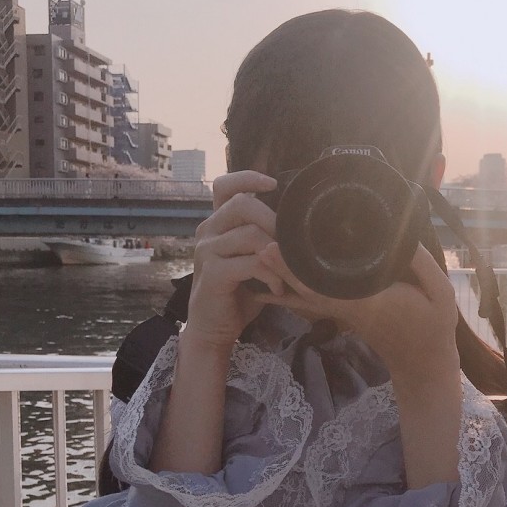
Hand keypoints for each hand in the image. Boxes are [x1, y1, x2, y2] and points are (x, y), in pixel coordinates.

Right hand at [185, 172, 284, 348]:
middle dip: (274, 220)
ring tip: (289, 274)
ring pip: (251, 234)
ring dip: (279, 254)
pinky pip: (252, 262)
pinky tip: (278, 288)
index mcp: (216, 224)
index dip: (248, 177)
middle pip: (243, 204)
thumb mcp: (251, 260)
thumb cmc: (237, 293)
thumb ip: (264, 239)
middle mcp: (208, 231)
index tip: (273, 184)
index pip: (224, 186)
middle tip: (293, 244)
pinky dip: (271, 274)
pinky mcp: (213, 273)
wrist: (213, 328)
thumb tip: (299, 223)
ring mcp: (207, 251)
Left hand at [260, 243, 460, 385]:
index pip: (325, 285)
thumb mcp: (440, 293)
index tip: (280, 249)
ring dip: (286, 276)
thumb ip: (422, 265)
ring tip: (263, 254)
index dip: (299, 270)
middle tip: (259, 246)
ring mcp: (345, 312)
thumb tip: (403, 237)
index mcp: (368, 301)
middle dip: (284, 268)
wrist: (423, 363)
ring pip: (308, 295)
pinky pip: (316, 299)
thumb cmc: (433, 326)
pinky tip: (283, 277)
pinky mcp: (347, 313)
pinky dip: (298, 286)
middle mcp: (349, 306)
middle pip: (307, 288)